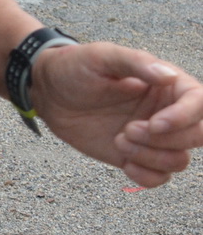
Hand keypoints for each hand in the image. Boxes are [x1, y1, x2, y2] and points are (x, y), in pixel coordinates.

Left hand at [31, 43, 202, 186]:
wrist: (48, 92)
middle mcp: (166, 112)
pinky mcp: (137, 156)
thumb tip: (169, 75)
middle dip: (165, 139)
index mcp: (166, 84)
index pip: (200, 103)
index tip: (153, 123)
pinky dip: (146, 177)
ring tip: (119, 140)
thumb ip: (135, 62)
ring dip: (152, 157)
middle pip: (198, 135)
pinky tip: (124, 162)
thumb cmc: (74, 68)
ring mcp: (153, 137)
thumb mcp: (100, 56)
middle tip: (128, 130)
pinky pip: (160, 178)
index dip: (184, 118)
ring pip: (179, 160)